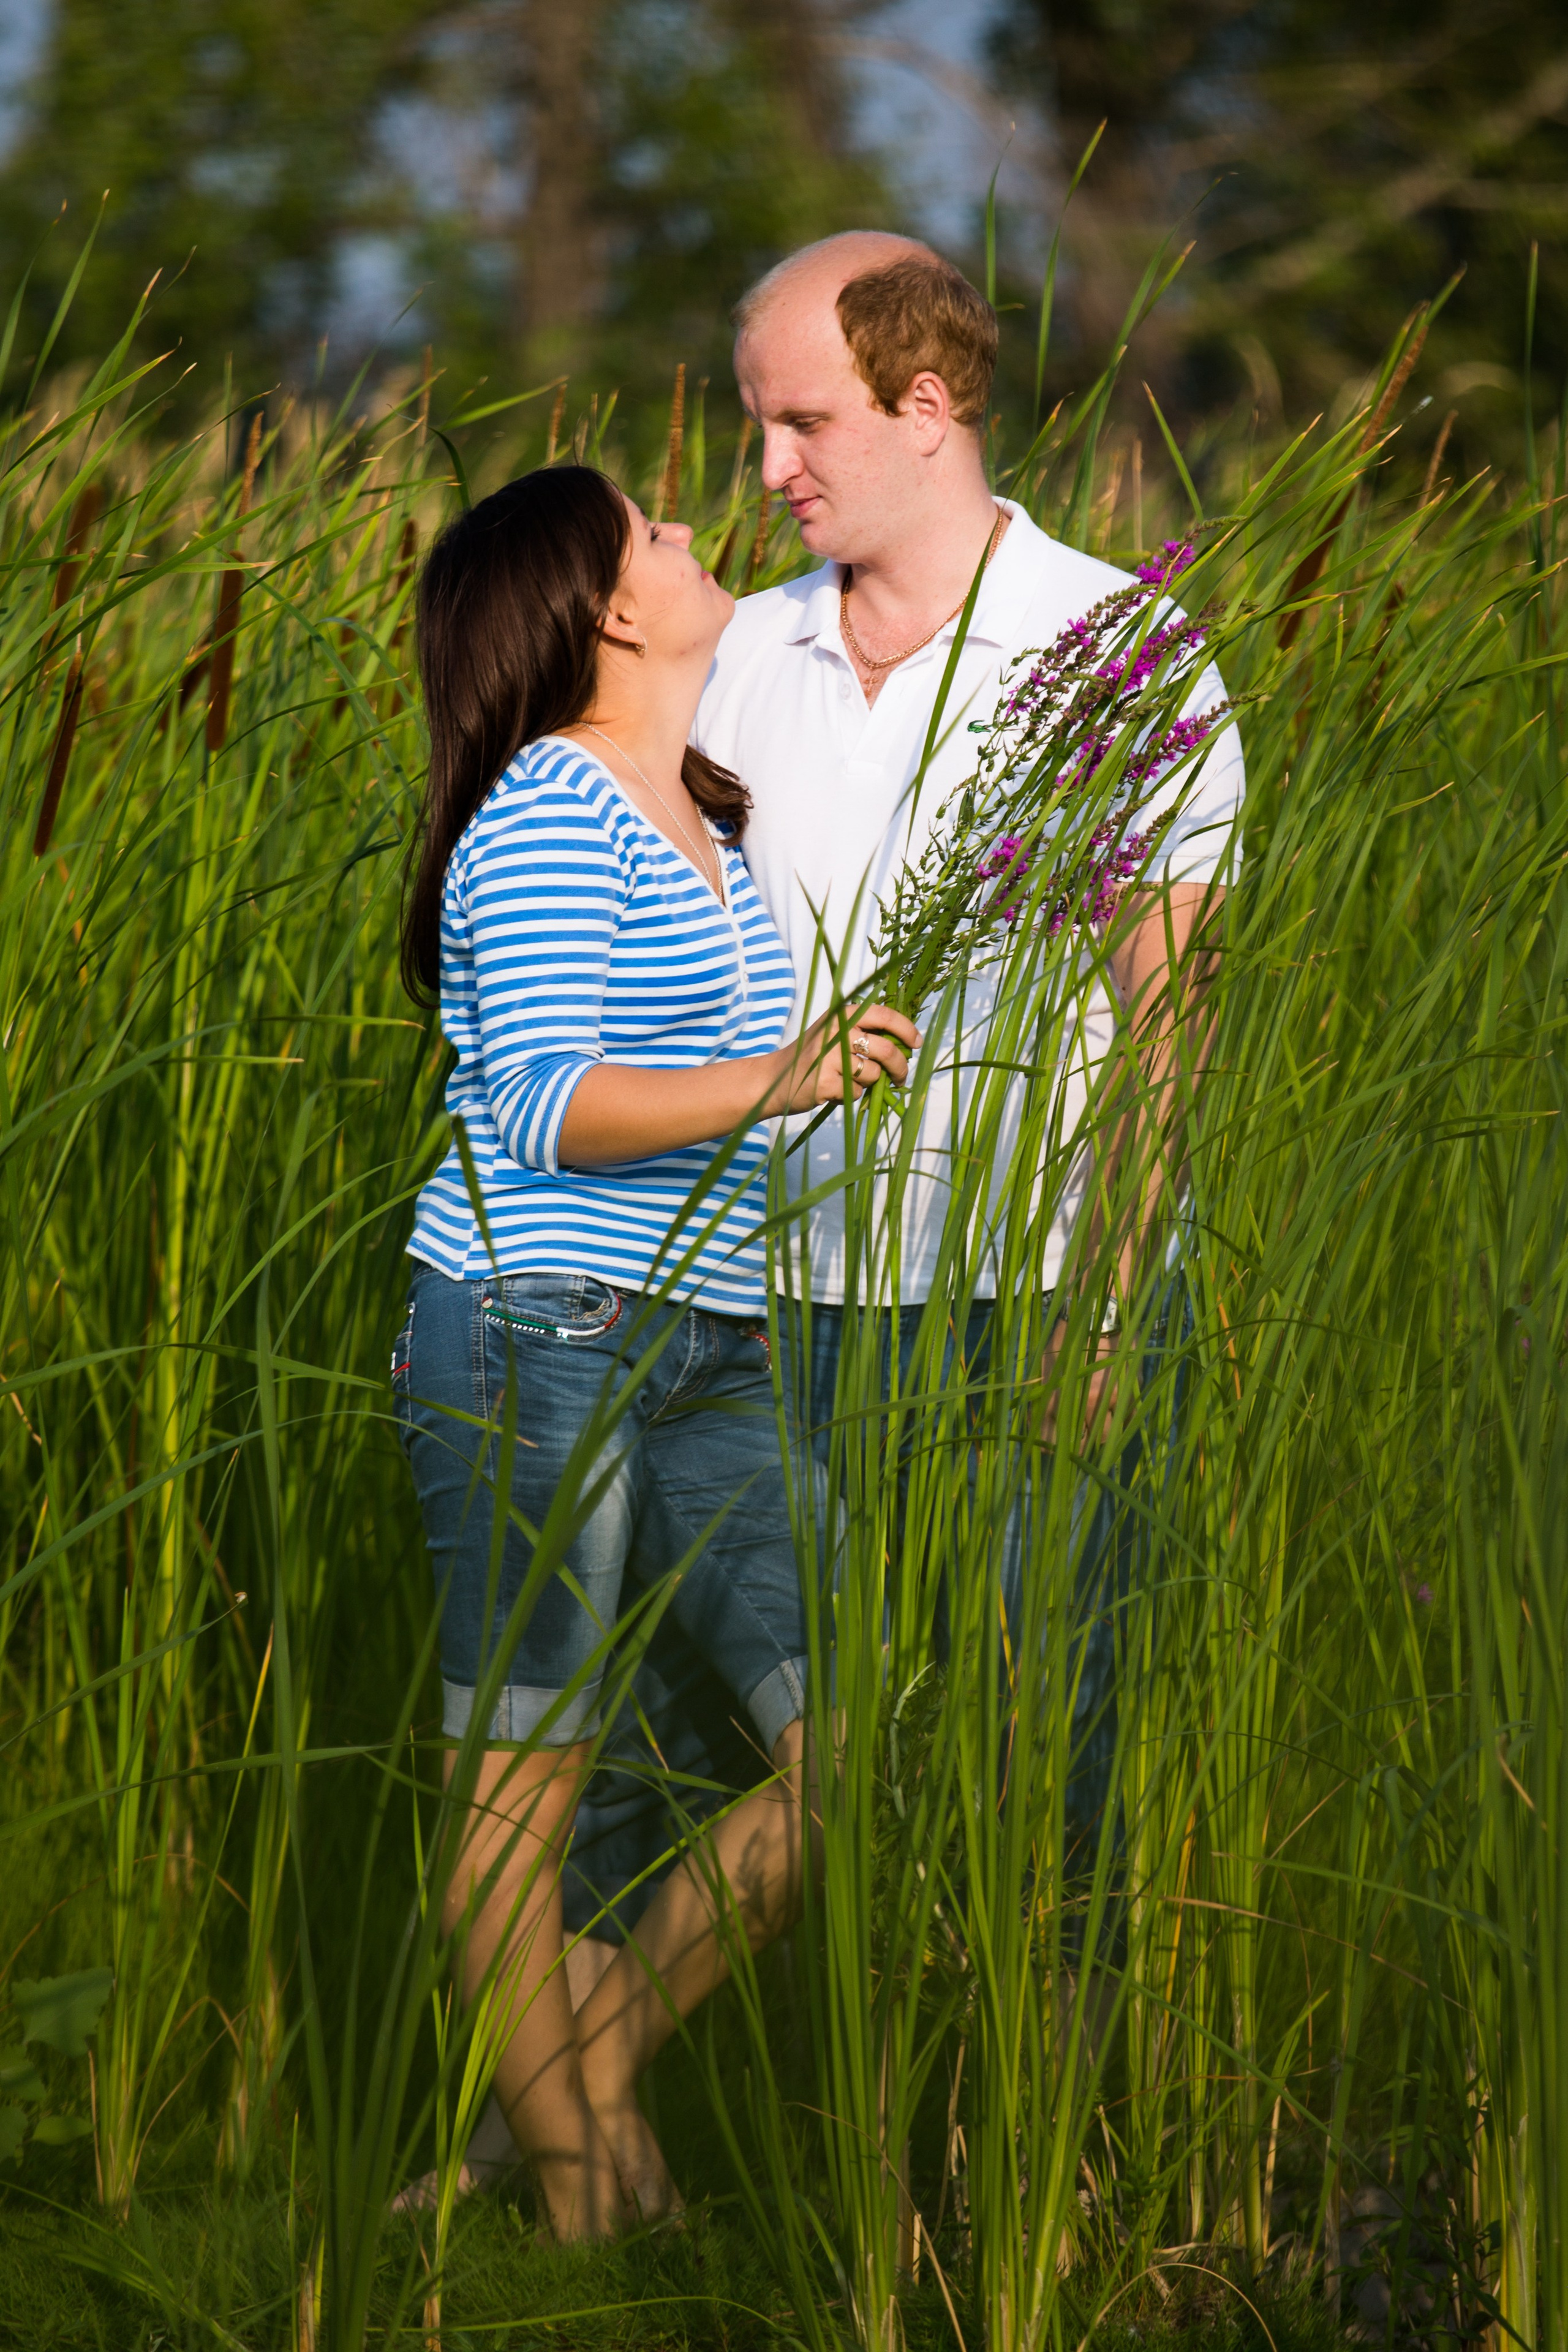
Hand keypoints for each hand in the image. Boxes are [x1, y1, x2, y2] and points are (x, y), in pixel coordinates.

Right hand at [772, 1003, 921, 1113]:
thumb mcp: (834, 1033)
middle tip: (901, 1077)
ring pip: (873, 1074)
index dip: (907, 1029)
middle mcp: (836, 1031)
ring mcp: (829, 1056)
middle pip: (886, 1049)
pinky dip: (851, 1095)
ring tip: (849, 1081)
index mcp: (842, 1014)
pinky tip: (834, 1090)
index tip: (916, 1043)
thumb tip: (904, 1045)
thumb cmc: (811, 1057)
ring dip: (869, 1083)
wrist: (774, 1079)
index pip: (885, 1016)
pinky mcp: (826, 1081)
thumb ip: (863, 1032)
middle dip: (900, 1067)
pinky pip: (856, 1092)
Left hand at [1038, 1321, 1123, 1449]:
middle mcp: (1080, 1406)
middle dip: (1081, 1445)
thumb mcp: (1045, 1371)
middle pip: (1083, 1446)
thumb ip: (1043, 1401)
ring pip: (1106, 1436)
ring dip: (1102, 1434)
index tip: (1056, 1449)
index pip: (1051, 1443)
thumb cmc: (1065, 1343)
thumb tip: (1042, 1429)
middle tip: (1081, 1438)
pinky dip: (1121, 1420)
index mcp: (1053, 1401)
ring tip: (1098, 1422)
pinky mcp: (1127, 1394)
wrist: (1097, 1319)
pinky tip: (1114, 1410)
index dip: (1053, 1449)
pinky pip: (1126, 1420)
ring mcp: (1106, 1402)